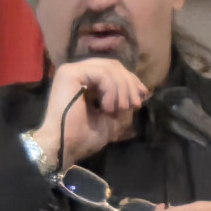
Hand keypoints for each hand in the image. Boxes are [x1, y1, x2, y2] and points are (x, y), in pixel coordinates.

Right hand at [32, 58, 148, 168]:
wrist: (66, 145)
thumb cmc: (86, 135)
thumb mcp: (115, 115)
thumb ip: (126, 100)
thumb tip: (144, 90)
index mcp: (86, 80)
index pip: (114, 69)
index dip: (131, 80)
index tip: (143, 95)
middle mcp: (78, 71)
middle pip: (113, 65)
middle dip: (130, 84)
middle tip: (135, 104)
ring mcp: (72, 70)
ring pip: (110, 68)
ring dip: (123, 90)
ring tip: (120, 109)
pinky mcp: (69, 73)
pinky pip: (103, 74)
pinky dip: (112, 91)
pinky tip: (107, 108)